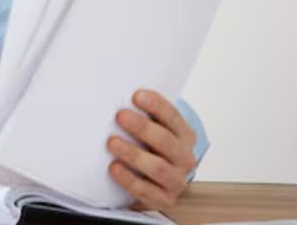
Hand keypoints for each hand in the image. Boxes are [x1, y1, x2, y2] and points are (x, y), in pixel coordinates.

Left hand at [106, 89, 197, 210]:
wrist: (157, 183)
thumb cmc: (151, 149)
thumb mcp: (153, 130)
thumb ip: (142, 115)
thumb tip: (113, 96)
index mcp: (184, 135)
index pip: (173, 117)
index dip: (156, 105)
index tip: (137, 96)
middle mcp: (184, 158)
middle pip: (165, 141)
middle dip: (142, 127)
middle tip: (120, 116)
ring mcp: (176, 180)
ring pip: (158, 167)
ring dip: (134, 154)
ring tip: (112, 142)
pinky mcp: (164, 200)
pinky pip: (147, 191)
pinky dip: (129, 179)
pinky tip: (114, 168)